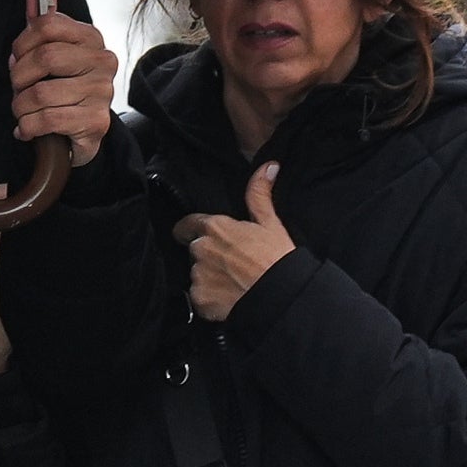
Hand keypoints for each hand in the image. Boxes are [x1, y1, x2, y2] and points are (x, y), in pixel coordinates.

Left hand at [9, 10, 116, 164]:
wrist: (81, 135)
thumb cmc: (61, 88)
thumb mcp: (51, 51)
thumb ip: (42, 18)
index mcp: (91, 38)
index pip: (48, 25)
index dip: (22, 43)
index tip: (17, 58)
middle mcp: (103, 61)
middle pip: (45, 57)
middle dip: (18, 77)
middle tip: (18, 88)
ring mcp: (103, 92)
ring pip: (41, 93)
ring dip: (20, 107)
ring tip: (23, 112)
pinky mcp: (97, 122)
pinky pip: (47, 119)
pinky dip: (27, 127)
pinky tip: (27, 129)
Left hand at [175, 164, 294, 321]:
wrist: (280, 296)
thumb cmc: (276, 258)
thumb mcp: (271, 223)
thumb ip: (260, 194)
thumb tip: (268, 167)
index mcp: (214, 227)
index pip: (187, 224)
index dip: (190, 229)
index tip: (196, 234)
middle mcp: (200, 249)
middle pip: (195, 250)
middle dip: (207, 255)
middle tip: (230, 264)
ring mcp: (198, 275)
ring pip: (197, 275)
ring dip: (209, 278)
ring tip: (233, 282)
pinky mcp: (200, 299)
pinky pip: (200, 298)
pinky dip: (210, 300)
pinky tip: (229, 298)